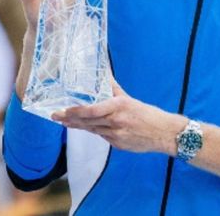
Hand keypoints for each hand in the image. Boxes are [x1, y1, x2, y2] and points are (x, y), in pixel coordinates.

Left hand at [52, 81, 184, 154]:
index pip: (92, 110)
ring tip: (65, 122)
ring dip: (78, 126)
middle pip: (88, 121)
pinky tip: (86, 128)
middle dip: (70, 119)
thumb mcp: (130, 99)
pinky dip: (94, 131)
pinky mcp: (118, 145)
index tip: (64, 110)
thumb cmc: (148, 114)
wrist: (164, 133)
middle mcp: (115, 121)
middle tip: (56, 116)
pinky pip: (102, 136)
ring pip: (92, 130)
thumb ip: (114, 89)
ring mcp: (116, 135)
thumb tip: (104, 75)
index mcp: (119, 106)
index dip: (76, 111)